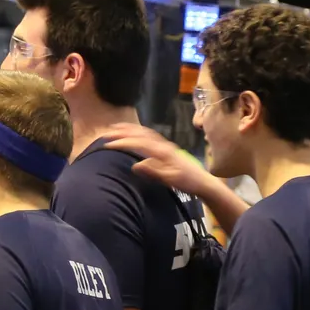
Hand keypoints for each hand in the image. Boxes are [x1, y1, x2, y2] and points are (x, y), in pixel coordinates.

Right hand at [97, 125, 211, 193]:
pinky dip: (138, 131)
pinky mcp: (166, 148)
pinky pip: (149, 135)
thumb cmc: (187, 182)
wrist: (203, 181)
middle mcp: (163, 145)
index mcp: (163, 152)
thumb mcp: (170, 180)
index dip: (123, 142)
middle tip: (106, 133)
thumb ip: (153, 172)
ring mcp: (165, 145)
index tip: (109, 144)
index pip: (139, 143)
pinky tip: (132, 134)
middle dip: (123, 132)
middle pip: (141, 133)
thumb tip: (135, 165)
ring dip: (129, 129)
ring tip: (115, 128)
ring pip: (145, 132)